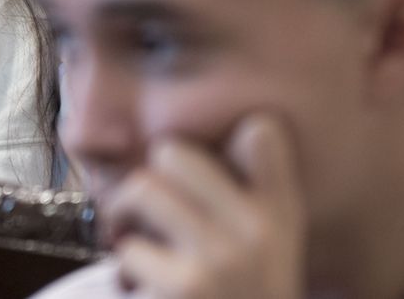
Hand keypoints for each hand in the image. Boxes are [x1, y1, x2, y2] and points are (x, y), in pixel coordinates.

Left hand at [101, 115, 304, 298]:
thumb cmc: (244, 296)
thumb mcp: (272, 244)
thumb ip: (262, 185)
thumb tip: (252, 123)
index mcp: (278, 216)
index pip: (261, 135)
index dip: (233, 132)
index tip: (212, 152)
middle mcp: (257, 234)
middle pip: (172, 153)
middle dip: (148, 180)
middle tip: (145, 215)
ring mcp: (220, 261)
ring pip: (142, 190)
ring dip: (126, 221)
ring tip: (137, 251)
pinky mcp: (184, 289)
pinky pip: (128, 252)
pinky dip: (125, 274)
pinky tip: (146, 294)